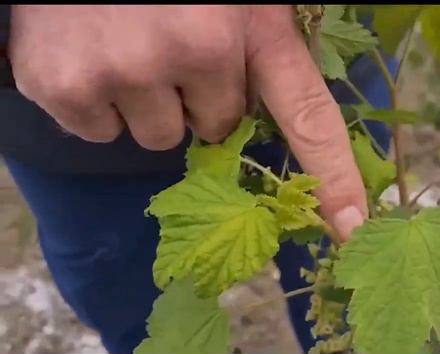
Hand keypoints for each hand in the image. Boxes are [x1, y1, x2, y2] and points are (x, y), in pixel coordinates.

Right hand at [8, 5, 365, 239]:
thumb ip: (258, 42)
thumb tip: (264, 105)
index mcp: (253, 23)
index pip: (309, 114)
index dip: (335, 176)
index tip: (351, 225)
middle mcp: (198, 49)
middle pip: (216, 129)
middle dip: (199, 97)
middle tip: (170, 42)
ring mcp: (131, 70)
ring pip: (159, 136)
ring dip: (147, 101)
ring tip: (127, 41)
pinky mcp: (68, 85)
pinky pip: (101, 132)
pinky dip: (95, 102)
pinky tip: (90, 50)